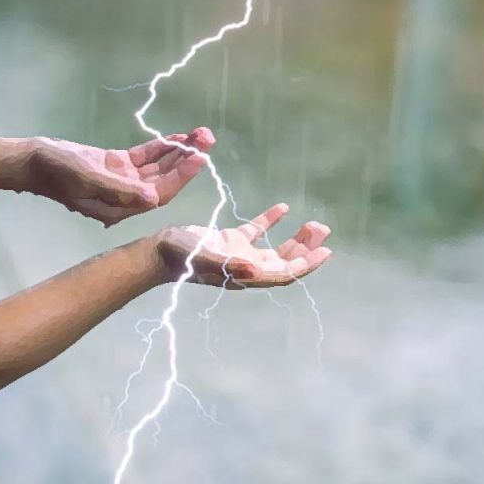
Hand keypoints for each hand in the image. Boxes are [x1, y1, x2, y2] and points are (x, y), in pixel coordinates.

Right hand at [26, 128, 214, 225]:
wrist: (32, 161)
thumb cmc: (56, 171)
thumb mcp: (87, 178)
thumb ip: (119, 189)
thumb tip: (153, 199)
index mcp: (121, 206)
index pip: (160, 193)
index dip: (181, 176)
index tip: (200, 156)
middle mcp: (126, 196)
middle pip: (164, 180)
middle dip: (187, 160)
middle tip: (207, 137)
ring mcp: (122, 180)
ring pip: (158, 167)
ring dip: (178, 151)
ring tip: (200, 133)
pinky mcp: (116, 165)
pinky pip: (145, 158)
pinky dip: (161, 148)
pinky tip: (178, 137)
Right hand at [157, 203, 332, 287]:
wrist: (158, 251)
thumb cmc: (180, 256)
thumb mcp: (205, 257)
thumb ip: (229, 263)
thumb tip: (256, 268)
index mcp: (246, 274)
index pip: (284, 274)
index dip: (306, 265)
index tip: (325, 252)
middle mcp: (247, 267)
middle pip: (285, 261)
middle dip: (306, 249)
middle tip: (323, 229)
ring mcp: (239, 254)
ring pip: (275, 249)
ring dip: (295, 238)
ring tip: (313, 224)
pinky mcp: (229, 241)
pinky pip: (255, 231)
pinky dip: (270, 220)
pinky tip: (284, 208)